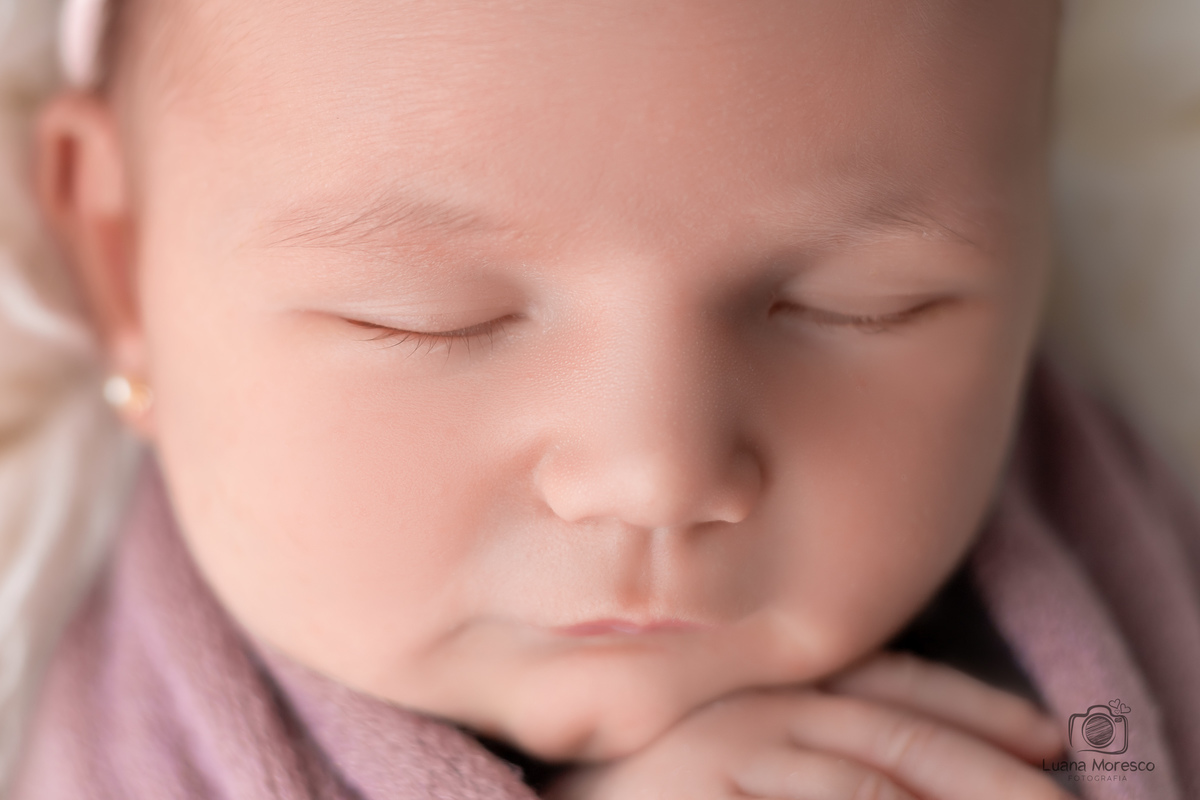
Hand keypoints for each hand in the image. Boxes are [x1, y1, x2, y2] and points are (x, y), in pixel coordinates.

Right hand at [543, 651, 1067, 799]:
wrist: (536, 791)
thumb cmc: (621, 775)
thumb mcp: (714, 738)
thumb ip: (782, 725)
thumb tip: (881, 760)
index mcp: (756, 680)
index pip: (885, 685)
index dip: (974, 709)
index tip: (1048, 737)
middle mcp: (746, 702)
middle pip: (896, 732)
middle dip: (991, 769)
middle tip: (1064, 799)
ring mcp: (720, 750)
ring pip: (868, 777)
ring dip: (951, 799)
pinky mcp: (695, 789)